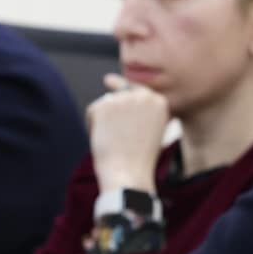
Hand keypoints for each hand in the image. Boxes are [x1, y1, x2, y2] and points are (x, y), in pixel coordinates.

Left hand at [88, 74, 170, 191]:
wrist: (128, 174)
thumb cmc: (138, 157)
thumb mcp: (150, 127)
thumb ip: (139, 105)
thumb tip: (110, 79)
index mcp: (160, 101)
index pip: (137, 96)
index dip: (130, 118)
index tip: (134, 135)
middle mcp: (144, 95)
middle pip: (120, 97)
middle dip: (117, 118)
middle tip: (124, 140)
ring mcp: (123, 99)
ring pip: (106, 105)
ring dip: (106, 122)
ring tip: (117, 141)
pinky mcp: (104, 105)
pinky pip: (93, 112)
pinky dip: (93, 127)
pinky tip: (106, 140)